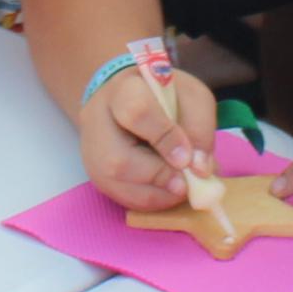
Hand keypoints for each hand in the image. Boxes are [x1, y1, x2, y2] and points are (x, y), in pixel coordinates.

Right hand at [77, 56, 220, 212]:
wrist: (128, 102)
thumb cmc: (163, 97)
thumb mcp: (192, 97)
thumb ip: (200, 127)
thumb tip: (199, 169)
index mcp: (122, 90)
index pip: (137, 113)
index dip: (166, 139)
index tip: (187, 158)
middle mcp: (97, 122)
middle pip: (120, 161)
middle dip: (161, 177)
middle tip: (187, 181)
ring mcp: (92, 154)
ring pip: (120, 186)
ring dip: (160, 194)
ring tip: (181, 185)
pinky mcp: (97, 178)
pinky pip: (124, 199)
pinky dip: (153, 200)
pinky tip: (167, 189)